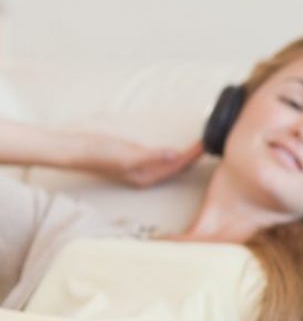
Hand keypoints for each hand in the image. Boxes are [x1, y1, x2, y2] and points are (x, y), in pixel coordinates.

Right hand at [80, 135, 203, 186]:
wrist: (74, 149)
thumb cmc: (99, 153)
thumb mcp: (127, 155)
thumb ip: (151, 156)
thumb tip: (176, 155)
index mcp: (147, 178)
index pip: (177, 166)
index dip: (193, 155)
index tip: (206, 144)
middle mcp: (146, 176)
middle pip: (177, 167)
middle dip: (193, 157)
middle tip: (210, 143)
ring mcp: (139, 169)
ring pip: (170, 164)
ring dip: (185, 156)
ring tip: (200, 146)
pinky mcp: (134, 160)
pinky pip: (160, 159)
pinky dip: (172, 153)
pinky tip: (177, 150)